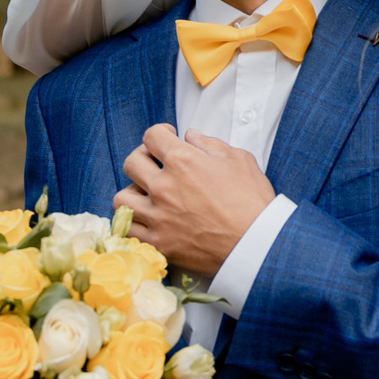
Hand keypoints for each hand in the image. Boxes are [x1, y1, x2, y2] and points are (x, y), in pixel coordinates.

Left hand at [115, 124, 277, 277]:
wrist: (256, 244)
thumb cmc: (252, 201)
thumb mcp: (239, 160)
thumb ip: (211, 144)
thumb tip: (191, 137)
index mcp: (183, 161)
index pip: (151, 136)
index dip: (160, 133)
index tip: (167, 137)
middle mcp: (164, 186)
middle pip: (131, 163)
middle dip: (143, 157)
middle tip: (156, 163)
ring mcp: (158, 216)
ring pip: (122, 197)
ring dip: (134, 192)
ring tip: (148, 195)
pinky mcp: (158, 243)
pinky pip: (128, 230)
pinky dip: (134, 223)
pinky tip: (147, 220)